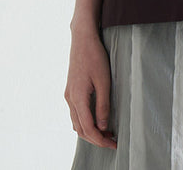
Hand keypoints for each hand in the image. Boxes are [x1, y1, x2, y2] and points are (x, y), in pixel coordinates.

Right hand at [65, 27, 116, 149]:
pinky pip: (76, 113)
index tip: (113, 144)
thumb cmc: (94, 56)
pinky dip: (85, 121)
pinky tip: (96, 119)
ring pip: (77, 122)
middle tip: (112, 141)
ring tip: (107, 132)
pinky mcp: (71, 90)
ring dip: (90, 130)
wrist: (82, 38)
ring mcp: (68, 94)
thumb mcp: (104, 81)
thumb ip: (103, 105)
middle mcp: (70, 99)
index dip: (100, 140)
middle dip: (96, 138)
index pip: (88, 128)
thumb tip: (103, 126)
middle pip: (80, 129)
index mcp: (77, 98)